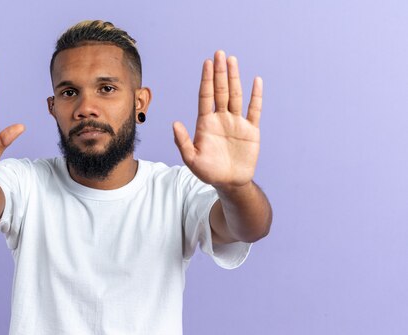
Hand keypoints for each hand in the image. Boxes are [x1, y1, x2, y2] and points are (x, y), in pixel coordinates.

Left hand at [173, 50, 261, 188]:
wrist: (229, 183)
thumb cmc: (208, 172)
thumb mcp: (191, 159)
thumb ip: (183, 141)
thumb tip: (174, 123)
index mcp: (206, 123)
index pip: (206, 96)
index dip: (206, 80)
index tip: (206, 63)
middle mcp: (221, 119)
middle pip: (220, 91)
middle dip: (219, 72)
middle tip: (219, 53)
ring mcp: (236, 122)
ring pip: (236, 95)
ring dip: (234, 78)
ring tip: (232, 60)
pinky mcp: (251, 130)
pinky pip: (254, 110)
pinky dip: (256, 96)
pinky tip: (256, 81)